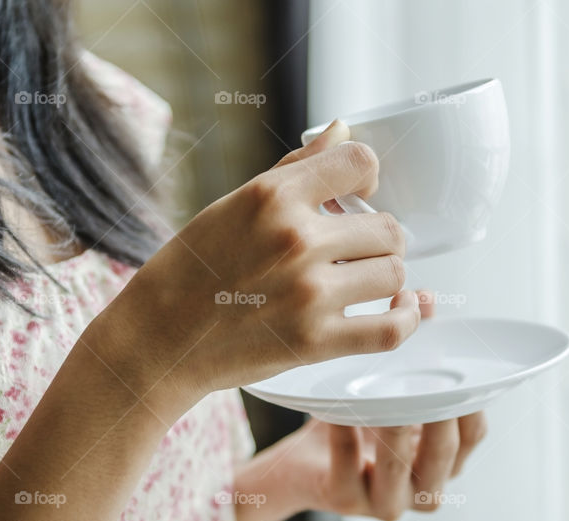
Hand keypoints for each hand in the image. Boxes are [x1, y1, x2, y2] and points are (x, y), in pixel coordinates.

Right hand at [90, 121, 419, 412]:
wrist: (159, 339)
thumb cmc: (191, 270)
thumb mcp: (234, 204)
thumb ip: (297, 168)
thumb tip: (342, 130)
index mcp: (272, 197)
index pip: (359, 162)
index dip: (368, 176)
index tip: (362, 192)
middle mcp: (296, 240)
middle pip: (388, 228)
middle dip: (378, 237)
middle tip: (357, 249)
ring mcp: (309, 294)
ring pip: (394, 273)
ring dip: (387, 277)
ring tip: (367, 280)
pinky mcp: (316, 342)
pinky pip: (392, 328)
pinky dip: (409, 318)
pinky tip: (405, 308)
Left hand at [233, 292, 487, 520]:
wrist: (301, 464)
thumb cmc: (356, 421)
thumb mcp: (389, 385)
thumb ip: (413, 345)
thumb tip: (424, 298)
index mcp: (443, 459)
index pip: (473, 435)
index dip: (472, 404)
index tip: (460, 368)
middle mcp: (422, 487)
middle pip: (445, 454)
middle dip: (437, 415)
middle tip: (425, 379)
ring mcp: (385, 501)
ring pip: (400, 469)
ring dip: (392, 429)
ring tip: (381, 394)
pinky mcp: (344, 500)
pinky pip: (347, 468)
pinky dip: (344, 438)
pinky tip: (338, 412)